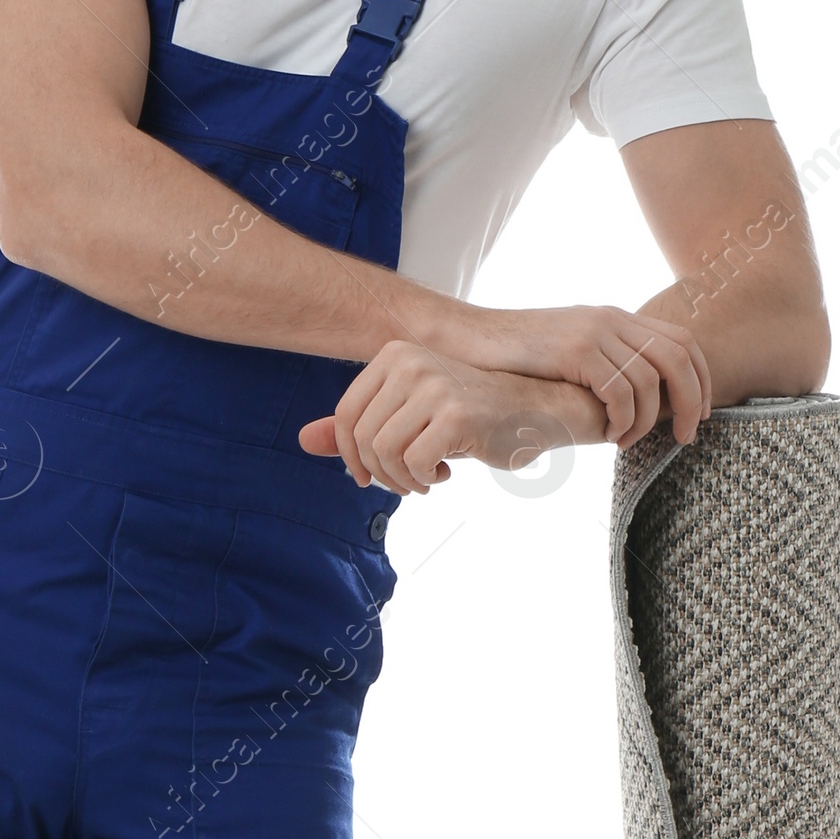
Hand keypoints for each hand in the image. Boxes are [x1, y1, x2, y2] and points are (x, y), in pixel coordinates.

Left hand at [299, 346, 607, 494]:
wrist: (538, 410)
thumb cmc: (471, 415)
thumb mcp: (409, 415)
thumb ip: (359, 425)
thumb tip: (302, 440)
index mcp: (394, 355)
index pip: (346, 415)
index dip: (349, 455)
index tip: (368, 476)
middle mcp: (411, 362)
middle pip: (363, 437)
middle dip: (379, 472)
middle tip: (405, 483)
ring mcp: (433, 385)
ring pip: (384, 452)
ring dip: (401, 480)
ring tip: (424, 479)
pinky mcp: (455, 414)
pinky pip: (413, 463)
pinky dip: (422, 480)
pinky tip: (443, 474)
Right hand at [466, 302, 711, 445]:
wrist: (467, 340)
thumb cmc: (513, 357)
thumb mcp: (568, 352)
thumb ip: (602, 364)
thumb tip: (635, 400)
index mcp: (616, 317)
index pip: (683, 340)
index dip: (701, 378)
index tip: (700, 412)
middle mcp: (611, 318)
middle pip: (679, 356)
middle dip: (690, 401)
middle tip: (684, 436)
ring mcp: (593, 331)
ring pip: (651, 379)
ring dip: (648, 420)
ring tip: (629, 443)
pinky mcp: (574, 350)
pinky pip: (620, 390)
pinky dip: (624, 420)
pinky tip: (611, 436)